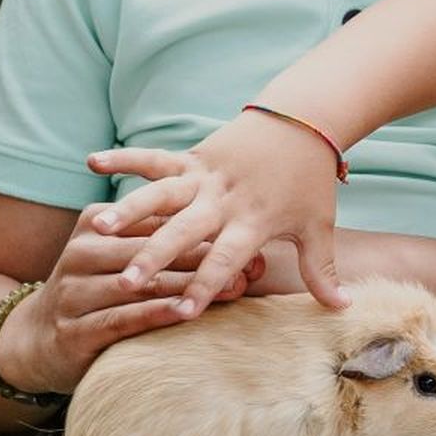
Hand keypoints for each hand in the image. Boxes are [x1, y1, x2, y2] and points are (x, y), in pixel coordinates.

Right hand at [0, 224, 249, 399]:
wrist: (37, 341)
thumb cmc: (102, 292)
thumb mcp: (126, 258)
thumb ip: (168, 244)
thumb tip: (241, 241)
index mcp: (96, 224)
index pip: (157, 222)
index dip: (205, 230)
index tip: (252, 238)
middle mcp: (81, 252)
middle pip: (151, 250)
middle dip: (203, 259)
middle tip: (250, 268)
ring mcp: (72, 291)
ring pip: (140, 284)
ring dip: (189, 287)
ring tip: (234, 290)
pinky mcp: (72, 330)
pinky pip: (120, 318)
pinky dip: (156, 314)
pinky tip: (186, 313)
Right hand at [86, 109, 350, 314]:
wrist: (306, 123)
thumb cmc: (310, 182)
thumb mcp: (318, 227)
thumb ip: (323, 271)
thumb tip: (343, 308)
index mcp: (253, 221)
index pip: (227, 259)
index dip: (206, 285)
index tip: (184, 312)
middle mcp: (224, 200)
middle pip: (186, 232)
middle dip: (156, 257)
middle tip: (127, 282)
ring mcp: (204, 176)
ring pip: (162, 196)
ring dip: (131, 211)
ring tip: (100, 229)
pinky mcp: (192, 157)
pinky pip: (153, 158)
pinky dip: (124, 159)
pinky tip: (91, 163)